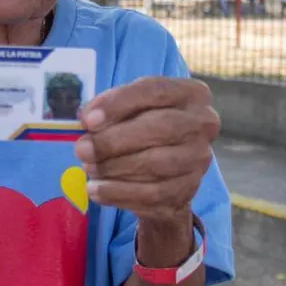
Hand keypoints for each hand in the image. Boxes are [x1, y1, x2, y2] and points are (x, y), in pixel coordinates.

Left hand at [74, 77, 219, 224]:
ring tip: (87, 169)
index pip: (155, 90)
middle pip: (160, 127)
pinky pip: (153, 194)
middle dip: (114, 140)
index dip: (119, 104)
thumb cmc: (142, 128)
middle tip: (82, 149)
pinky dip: (119, 193)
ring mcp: (200, 158)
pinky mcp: (189, 189)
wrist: (164, 172)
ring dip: (114, 168)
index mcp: (191, 93)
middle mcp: (204, 123)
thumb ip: (109, 109)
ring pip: (156, 163)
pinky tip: (96, 190)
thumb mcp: (128, 109)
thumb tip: (87, 118)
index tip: (88, 120)